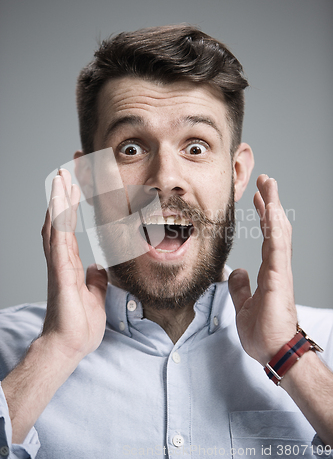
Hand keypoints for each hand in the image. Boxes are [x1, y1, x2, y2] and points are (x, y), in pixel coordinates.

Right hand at [41, 169, 107, 361]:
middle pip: (59, 222)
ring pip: (55, 226)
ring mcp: (58, 265)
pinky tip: (58, 204)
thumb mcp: (95, 296)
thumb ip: (95, 280)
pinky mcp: (60, 273)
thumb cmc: (79, 325)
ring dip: (57, 202)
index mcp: (70, 265)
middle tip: (63, 174)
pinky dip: (58, 221)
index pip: (68, 229)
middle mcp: (61, 261)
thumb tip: (98, 267)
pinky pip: (58, 241)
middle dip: (61, 197)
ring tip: (59, 179)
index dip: (69, 208)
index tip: (72, 188)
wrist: (70, 347)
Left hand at [228, 174, 297, 364]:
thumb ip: (241, 287)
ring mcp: (280, 271)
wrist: (274, 352)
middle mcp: (277, 268)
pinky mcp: (279, 278)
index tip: (259, 199)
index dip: (264, 216)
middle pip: (276, 228)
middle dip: (270, 203)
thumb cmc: (264, 333)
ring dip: (273, 206)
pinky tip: (271, 210)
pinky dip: (274, 227)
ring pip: (278, 231)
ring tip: (269, 185)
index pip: (268, 237)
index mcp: (269, 272)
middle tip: (265, 182)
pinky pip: (277, 247)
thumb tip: (236, 270)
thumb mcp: (244, 305)